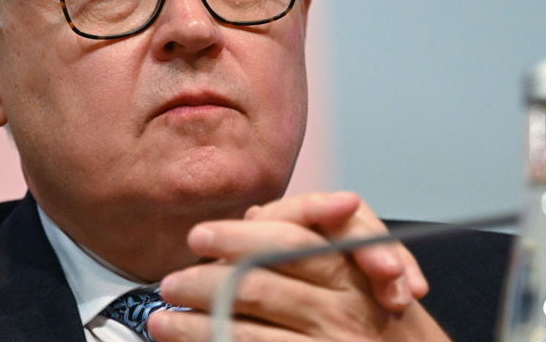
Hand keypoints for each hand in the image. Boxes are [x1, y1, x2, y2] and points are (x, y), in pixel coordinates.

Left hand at [146, 192, 449, 341]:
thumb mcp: (366, 274)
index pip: (288, 241)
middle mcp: (343, 311)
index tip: (198, 237)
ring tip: (160, 321)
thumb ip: (316, 239)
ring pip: (246, 328)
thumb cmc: (385, 324)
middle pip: (259, 282)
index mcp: (352, 273)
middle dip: (205, 281)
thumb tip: (255, 216)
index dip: (238, 237)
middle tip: (170, 281)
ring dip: (195, 324)